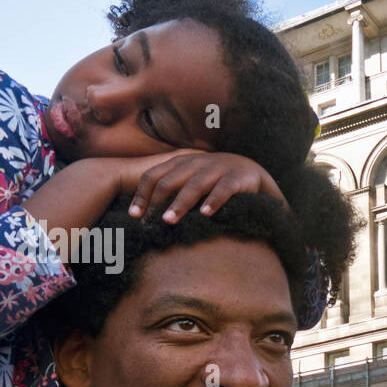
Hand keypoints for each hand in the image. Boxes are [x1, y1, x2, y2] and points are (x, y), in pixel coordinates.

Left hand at [122, 152, 286, 222]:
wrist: (252, 172)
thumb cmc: (214, 181)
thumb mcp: (190, 179)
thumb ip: (171, 188)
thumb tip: (144, 213)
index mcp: (180, 163)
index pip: (153, 176)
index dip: (142, 195)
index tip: (134, 215)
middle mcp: (196, 163)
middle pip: (170, 181)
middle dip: (156, 202)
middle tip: (148, 223)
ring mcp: (217, 168)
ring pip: (194, 186)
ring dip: (180, 204)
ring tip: (169, 220)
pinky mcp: (237, 178)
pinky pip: (223, 190)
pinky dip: (214, 201)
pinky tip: (205, 214)